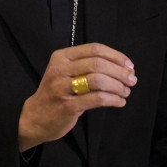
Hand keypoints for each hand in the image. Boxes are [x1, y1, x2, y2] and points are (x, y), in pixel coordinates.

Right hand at [18, 42, 135, 151]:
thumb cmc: (55, 94)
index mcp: (61, 57)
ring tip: (126, 92)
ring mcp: (62, 87)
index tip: (129, 65)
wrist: (34, 117)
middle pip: (98, 64)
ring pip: (99, 80)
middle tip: (132, 79)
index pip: (94, 49)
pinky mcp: (68, 106)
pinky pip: (98, 99)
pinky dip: (113, 99)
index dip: (115, 56)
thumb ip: (85, 65)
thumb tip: (120, 66)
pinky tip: (119, 102)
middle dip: (120, 71)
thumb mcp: (64, 73)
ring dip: (118, 86)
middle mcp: (60, 69)